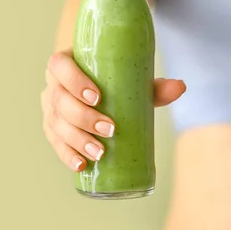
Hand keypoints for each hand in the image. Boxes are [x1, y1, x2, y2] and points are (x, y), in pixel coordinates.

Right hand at [41, 51, 185, 171]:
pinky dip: (67, 155)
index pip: (59, 66)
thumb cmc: (113, 82)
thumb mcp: (130, 81)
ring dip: (76, 140)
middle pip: (58, 100)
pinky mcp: (53, 131)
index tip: (97, 97)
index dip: (74, 81)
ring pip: (55, 124)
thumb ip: (154, 86)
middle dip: (83, 117)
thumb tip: (180, 87)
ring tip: (99, 152)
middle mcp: (52, 86)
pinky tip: (80, 165)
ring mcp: (50, 110)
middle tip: (109, 129)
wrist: (97, 89)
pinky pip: (55, 144)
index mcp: (65, 64)